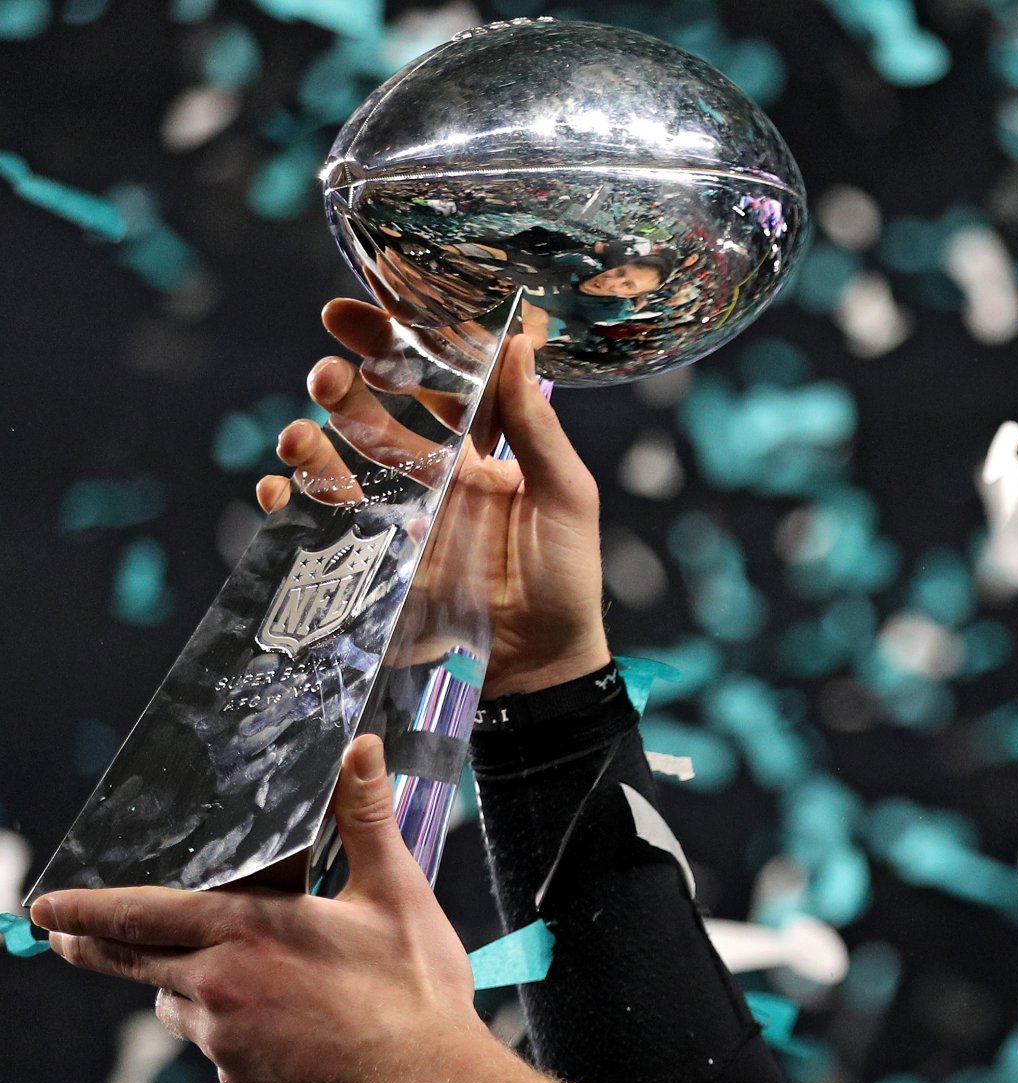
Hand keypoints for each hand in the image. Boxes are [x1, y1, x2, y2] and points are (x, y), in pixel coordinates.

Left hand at [33, 736, 553, 1082]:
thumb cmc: (415, 993)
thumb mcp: (396, 894)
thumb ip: (365, 819)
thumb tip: (360, 748)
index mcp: (248, 930)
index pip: (140, 913)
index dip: (85, 908)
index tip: (45, 908)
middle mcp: (218, 985)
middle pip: (132, 961)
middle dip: (92, 945)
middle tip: (62, 936)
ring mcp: (224, 1042)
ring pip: (181, 1007)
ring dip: (195, 991)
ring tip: (261, 989)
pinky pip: (221, 1052)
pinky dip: (240, 1037)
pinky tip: (298, 1036)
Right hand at [257, 298, 610, 699]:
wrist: (544, 668)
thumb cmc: (567, 579)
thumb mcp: (565, 496)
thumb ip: (534, 425)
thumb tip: (517, 336)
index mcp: (479, 450)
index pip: (432, 379)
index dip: (395, 340)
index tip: (356, 306)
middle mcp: (431, 475)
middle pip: (372, 413)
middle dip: (343, 388)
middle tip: (328, 377)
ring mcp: (397, 518)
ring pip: (336, 464)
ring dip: (309, 443)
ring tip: (299, 439)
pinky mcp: (373, 563)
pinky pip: (318, 526)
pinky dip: (289, 504)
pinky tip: (278, 491)